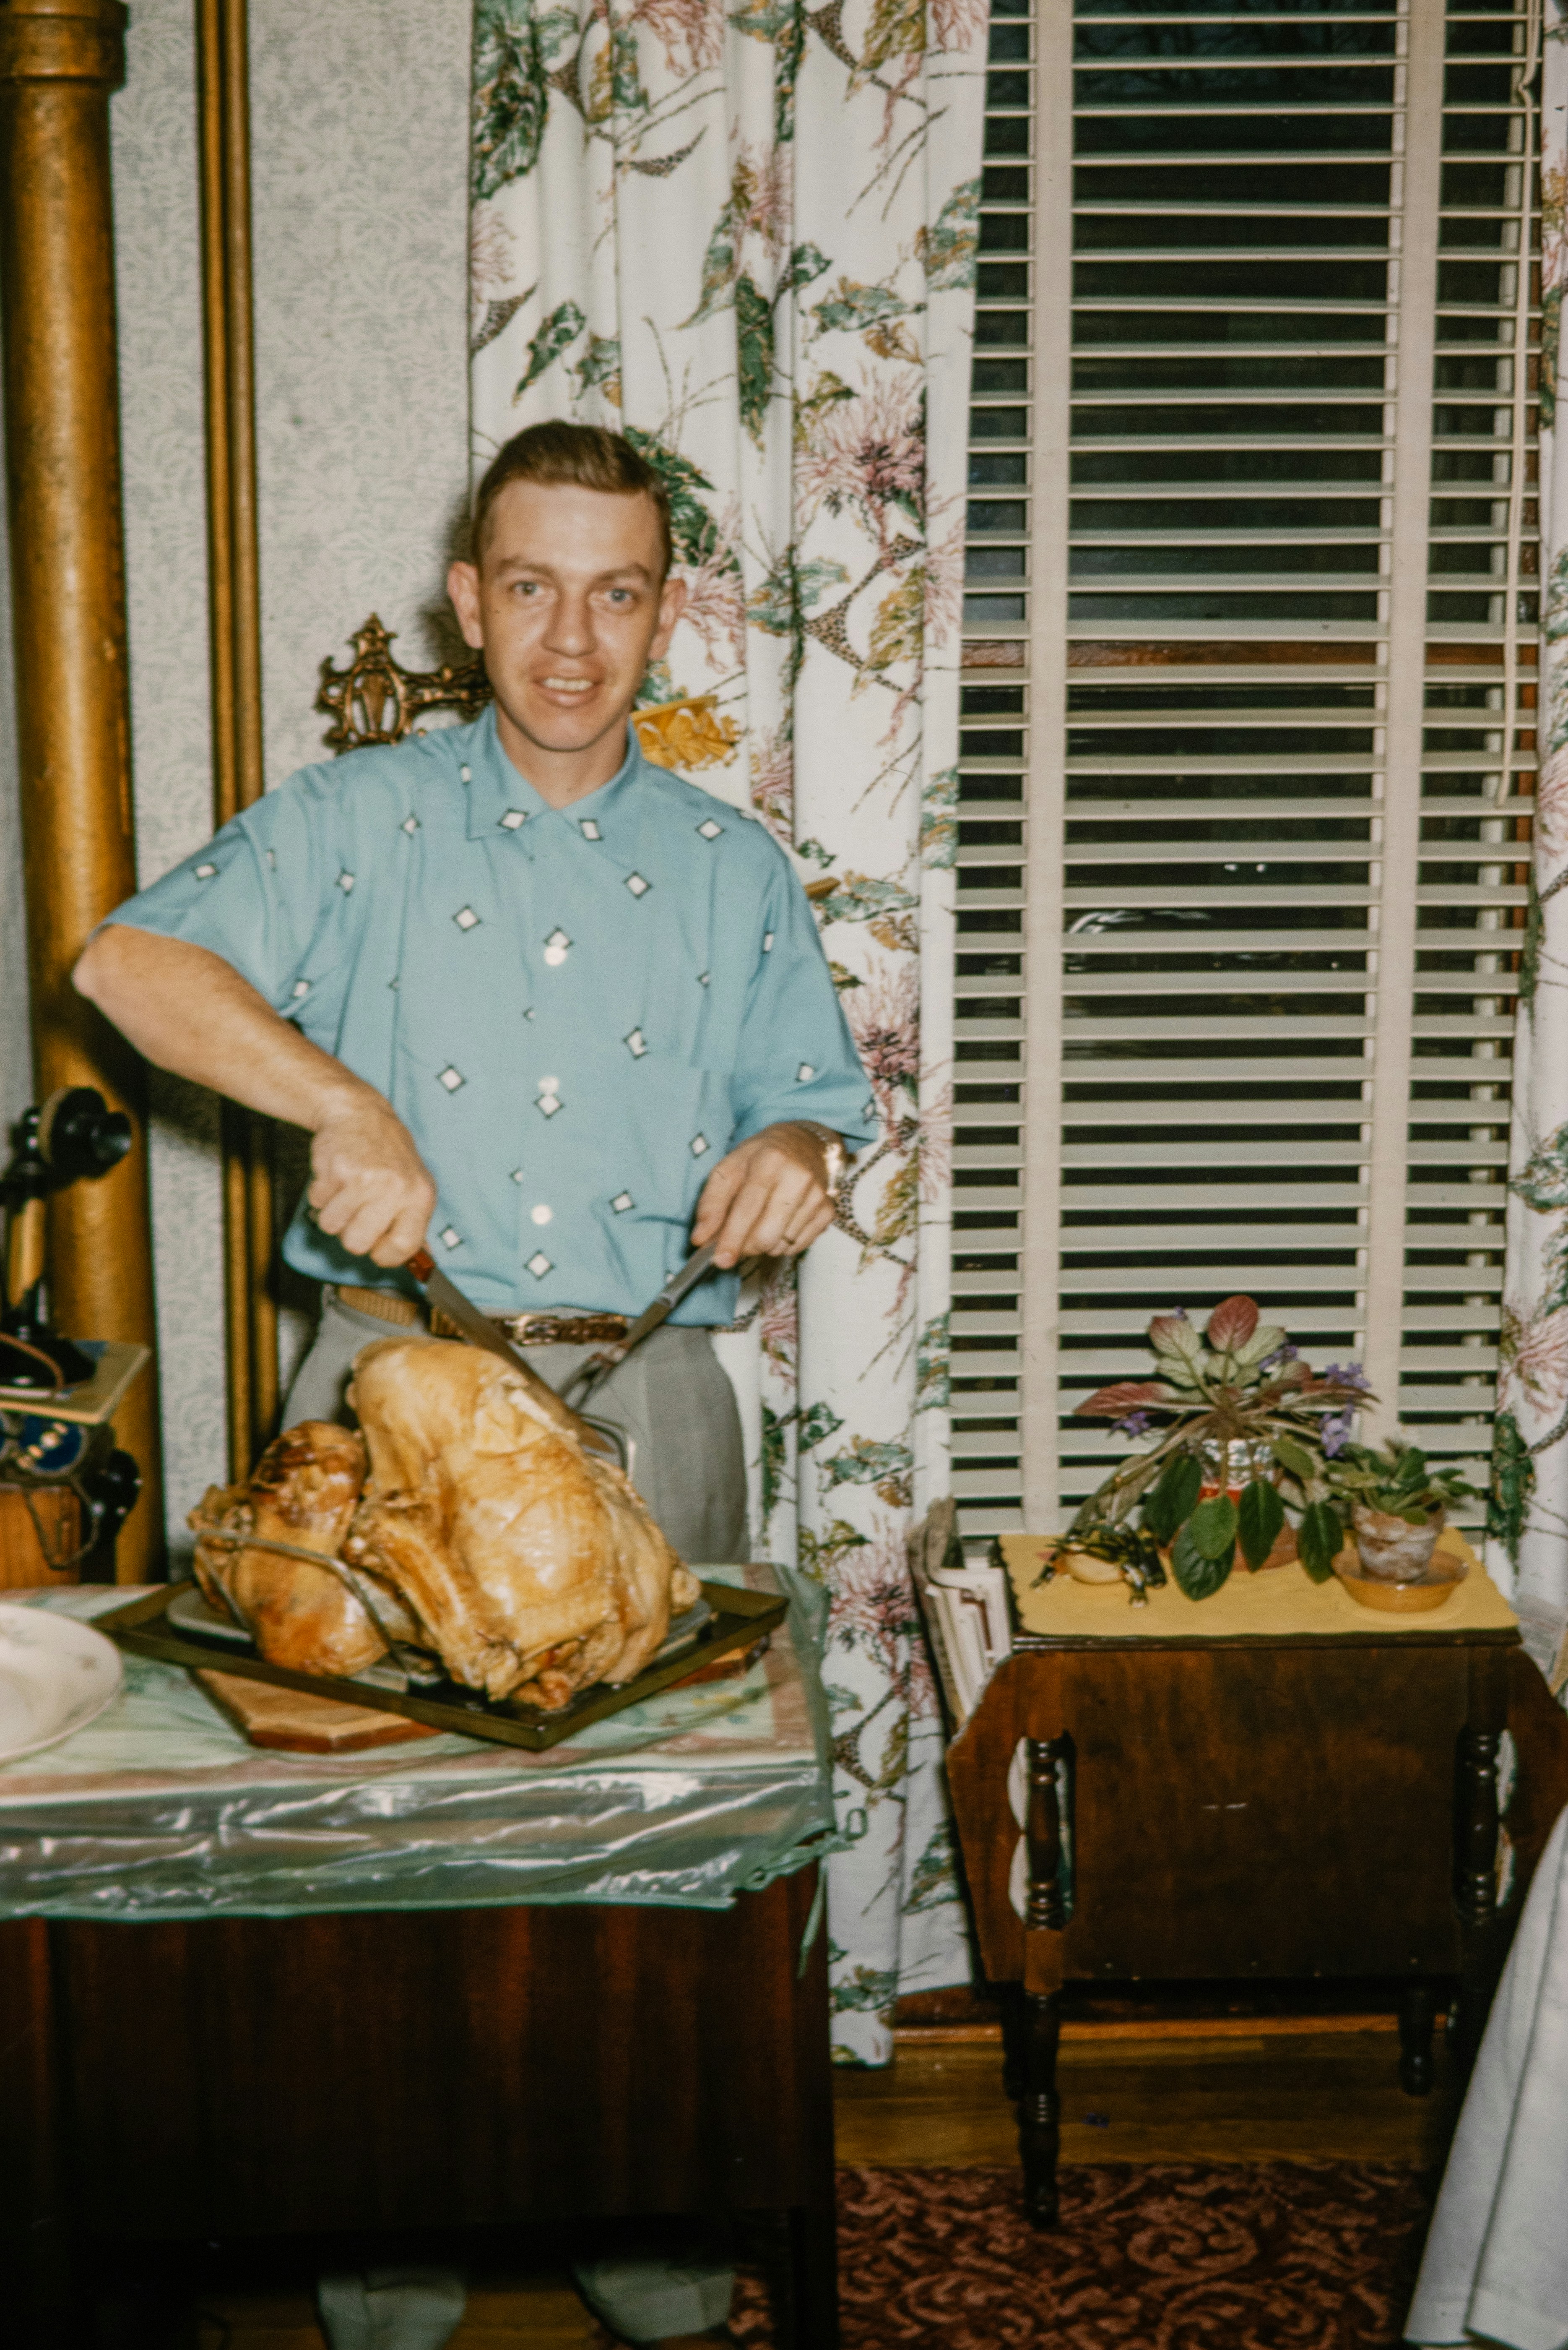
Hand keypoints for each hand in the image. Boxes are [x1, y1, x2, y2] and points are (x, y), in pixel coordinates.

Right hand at [307, 1087, 436, 1267]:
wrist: (359, 1114)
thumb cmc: (387, 1156)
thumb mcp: (414, 1185)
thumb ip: (413, 1224)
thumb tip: (420, 1264)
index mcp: (420, 1196)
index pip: (404, 1246)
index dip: (385, 1254)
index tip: (377, 1247)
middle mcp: (395, 1188)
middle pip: (357, 1244)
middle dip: (350, 1233)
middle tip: (357, 1210)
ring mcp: (365, 1178)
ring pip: (332, 1226)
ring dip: (333, 1213)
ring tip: (346, 1190)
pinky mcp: (336, 1170)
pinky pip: (317, 1204)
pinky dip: (321, 1195)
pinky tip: (335, 1176)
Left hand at [692, 1123, 837, 1269]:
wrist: (803, 1144)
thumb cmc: (760, 1157)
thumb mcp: (729, 1167)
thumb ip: (711, 1202)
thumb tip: (701, 1239)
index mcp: (770, 1160)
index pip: (748, 1208)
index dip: (732, 1237)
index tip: (720, 1260)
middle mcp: (798, 1177)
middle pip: (766, 1235)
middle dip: (746, 1246)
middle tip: (737, 1239)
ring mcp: (817, 1195)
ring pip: (781, 1245)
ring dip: (763, 1244)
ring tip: (761, 1222)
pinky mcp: (828, 1211)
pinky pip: (798, 1246)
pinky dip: (782, 1244)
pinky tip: (779, 1224)